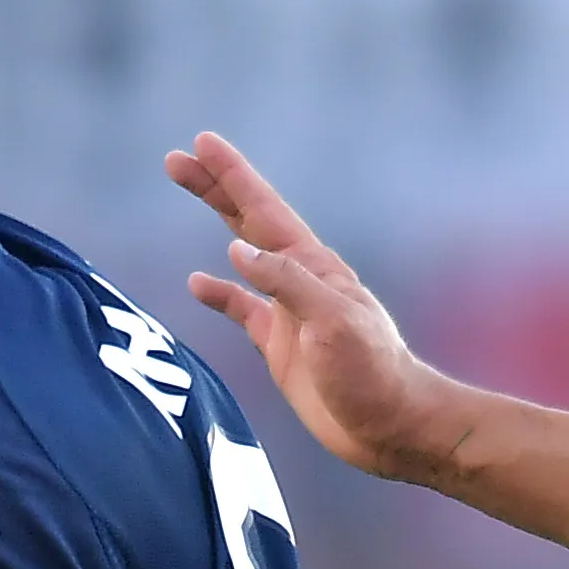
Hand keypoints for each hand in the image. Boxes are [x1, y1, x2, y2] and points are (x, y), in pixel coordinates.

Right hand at [164, 131, 466, 488]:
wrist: (393, 426)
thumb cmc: (372, 374)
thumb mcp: (332, 323)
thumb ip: (286, 283)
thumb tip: (236, 248)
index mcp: (312, 267)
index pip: (264, 209)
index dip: (232, 176)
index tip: (202, 143)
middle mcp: (300, 280)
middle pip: (249, 220)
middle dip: (215, 187)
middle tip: (176, 159)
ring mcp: (290, 311)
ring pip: (243, 255)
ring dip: (216, 222)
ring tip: (189, 193)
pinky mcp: (282, 346)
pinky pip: (243, 310)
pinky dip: (220, 294)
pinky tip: (197, 283)